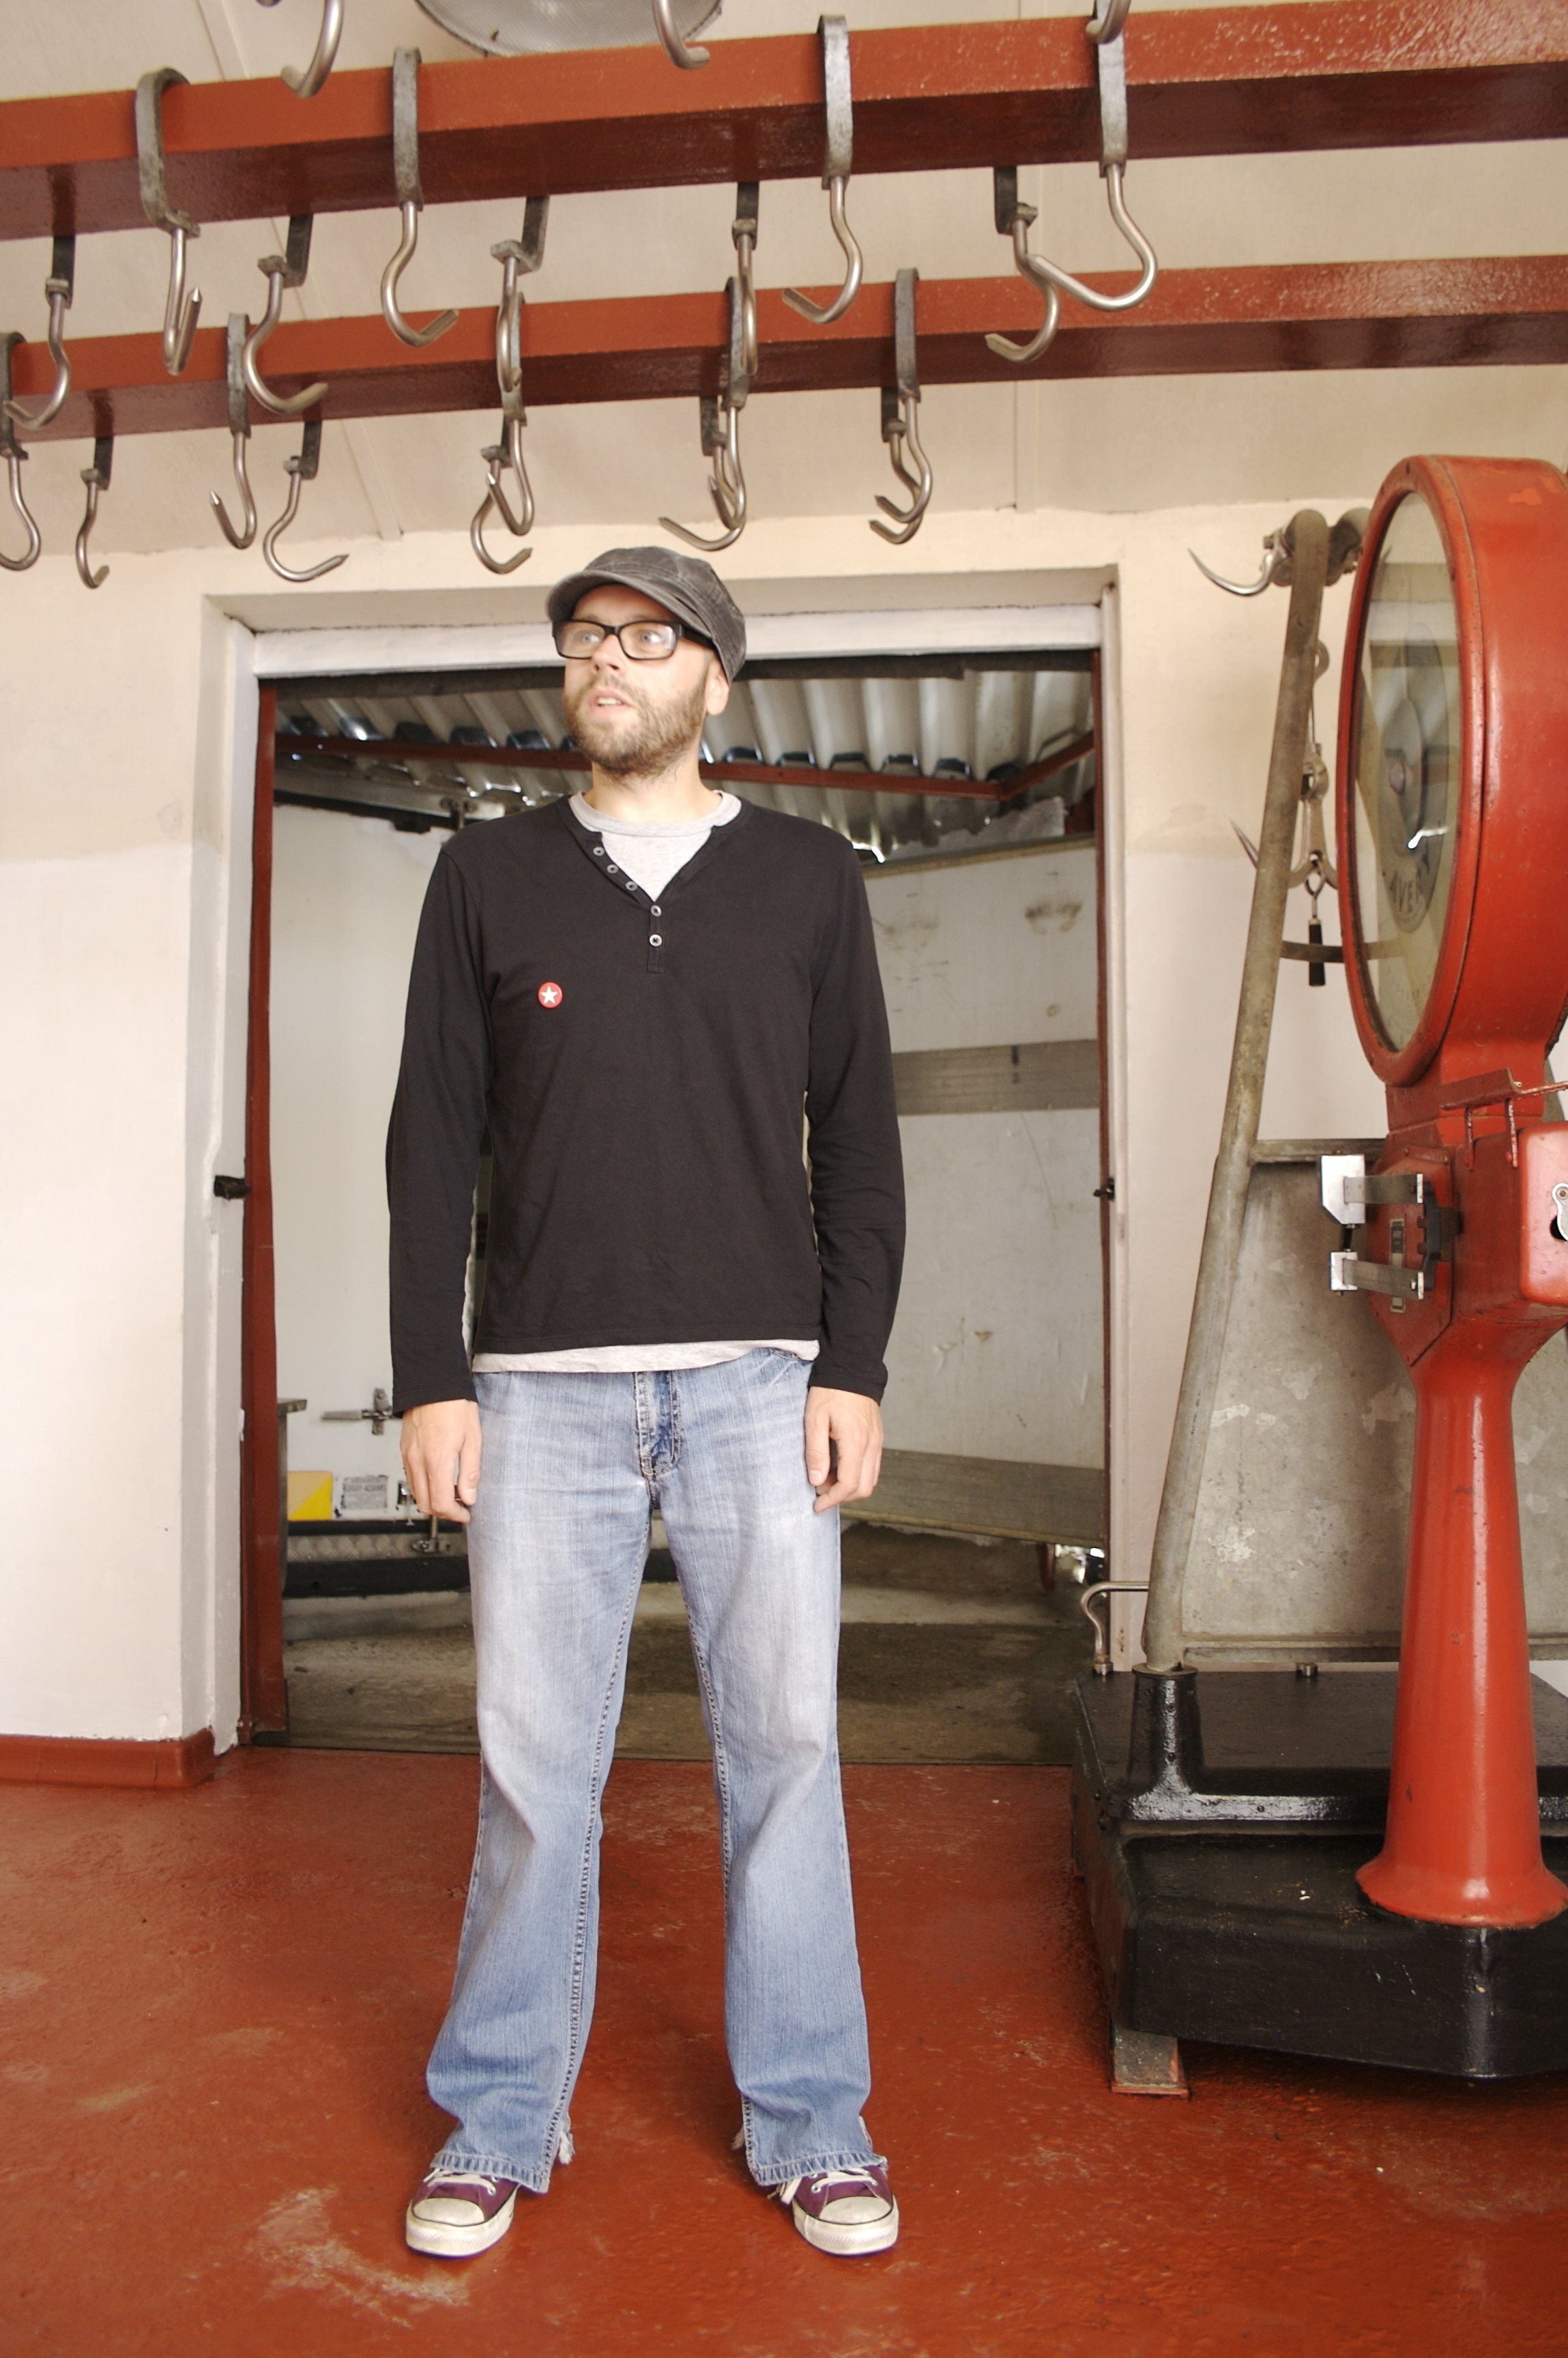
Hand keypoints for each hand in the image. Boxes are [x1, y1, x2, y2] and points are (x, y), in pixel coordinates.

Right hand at [401, 1398, 482, 1523]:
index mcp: (436, 1460)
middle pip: (425, 1504)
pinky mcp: (404, 1450)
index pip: (441, 1504)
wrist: (433, 1383)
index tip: (465, 1515)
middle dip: (444, 1512)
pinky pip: (411, 1478)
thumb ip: (470, 1472)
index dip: (455, 1515)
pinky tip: (438, 1480)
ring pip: (416, 1493)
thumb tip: (469, 1497)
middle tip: (460, 1509)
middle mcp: (418, 1461)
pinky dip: (424, 1487)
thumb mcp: (473, 1439)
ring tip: (451, 1494)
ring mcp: (408, 1456)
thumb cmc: (454, 1405)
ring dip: (433, 1501)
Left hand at [804, 1387, 883, 1512]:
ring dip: (850, 1488)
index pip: (849, 1484)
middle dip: (842, 1497)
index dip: (832, 1499)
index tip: (816, 1505)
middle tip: (820, 1493)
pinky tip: (838, 1468)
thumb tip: (817, 1482)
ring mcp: (877, 1441)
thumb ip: (816, 1453)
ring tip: (827, 1479)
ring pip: (871, 1480)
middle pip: (864, 1488)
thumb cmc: (829, 1392)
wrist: (851, 1368)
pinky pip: (872, 1467)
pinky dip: (857, 1475)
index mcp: (856, 1441)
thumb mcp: (814, 1420)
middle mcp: (872, 1444)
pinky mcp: (877, 1438)